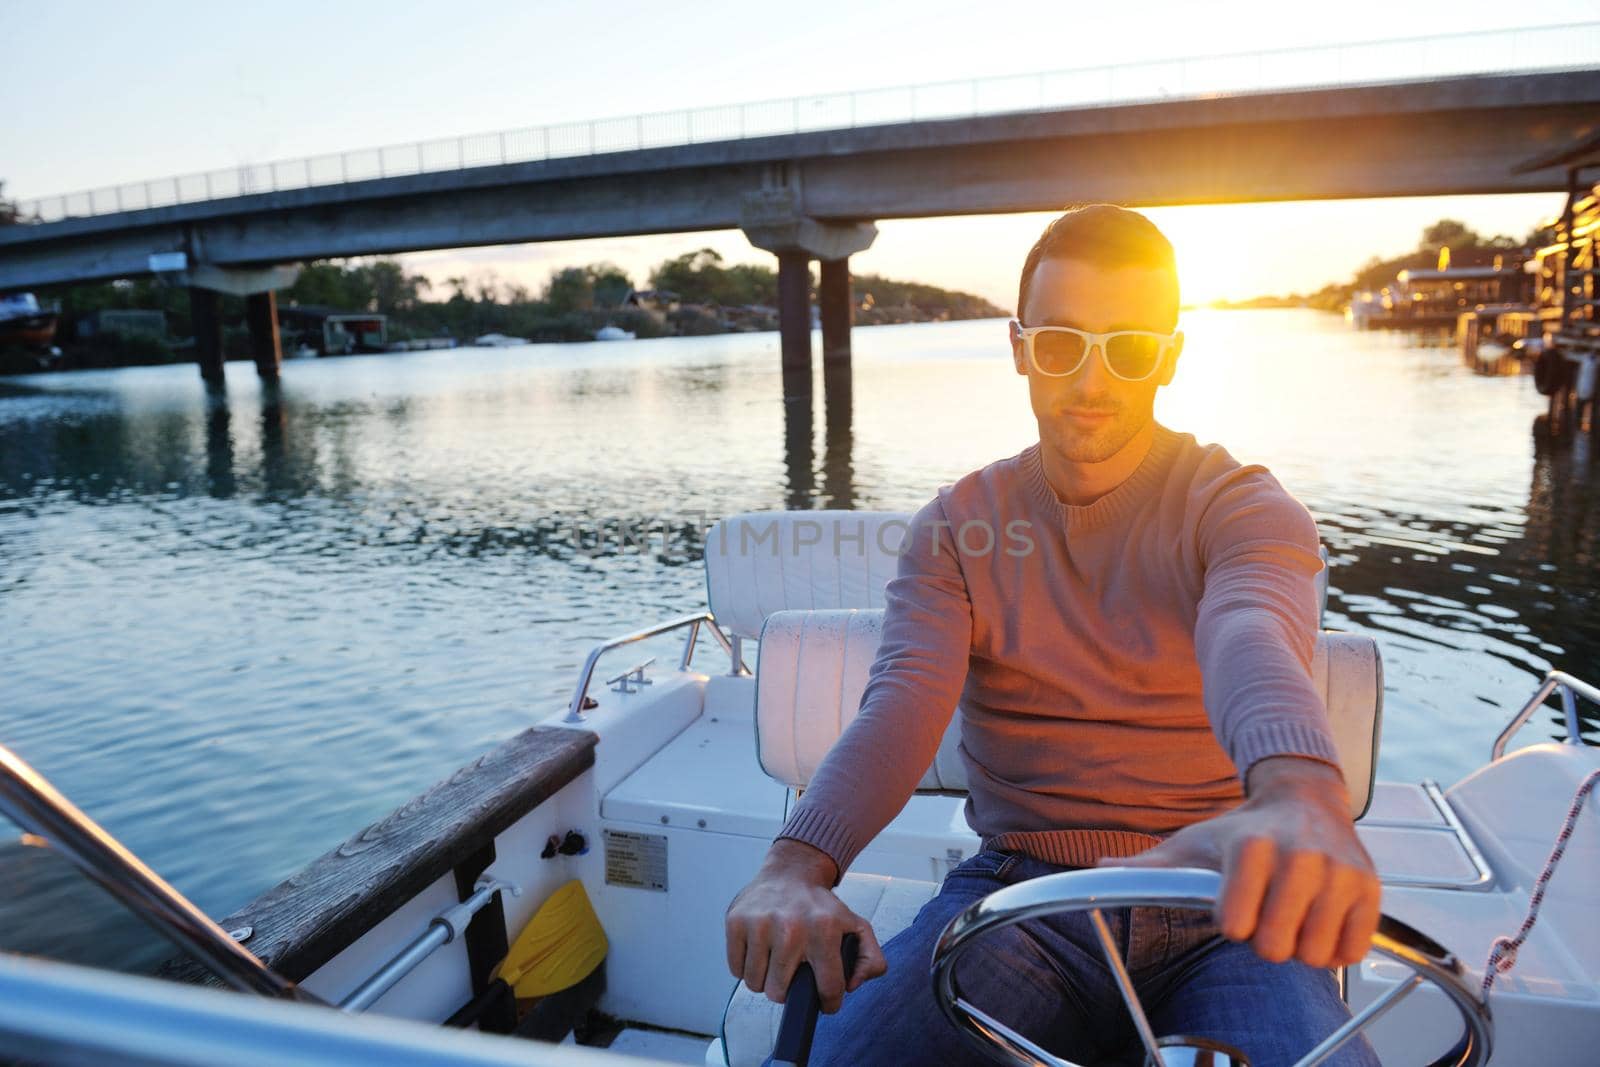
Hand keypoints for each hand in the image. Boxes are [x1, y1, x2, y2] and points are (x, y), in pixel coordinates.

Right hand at [724, 838, 887, 1012]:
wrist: (791, 872)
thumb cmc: (821, 906)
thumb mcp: (857, 927)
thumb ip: (871, 960)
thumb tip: (851, 986)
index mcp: (824, 929)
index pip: (827, 988)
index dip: (829, 1002)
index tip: (826, 999)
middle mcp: (790, 926)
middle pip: (779, 992)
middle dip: (789, 990)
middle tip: (794, 972)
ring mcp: (760, 923)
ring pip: (755, 984)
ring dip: (765, 980)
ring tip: (777, 961)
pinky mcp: (736, 921)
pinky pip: (736, 969)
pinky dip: (747, 967)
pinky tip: (761, 951)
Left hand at [1104, 756, 1380, 968]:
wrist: (1303, 798)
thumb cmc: (1241, 831)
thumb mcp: (1193, 843)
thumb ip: (1150, 866)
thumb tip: (1097, 869)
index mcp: (1251, 846)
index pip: (1235, 924)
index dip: (1231, 923)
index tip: (1233, 905)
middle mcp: (1301, 855)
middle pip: (1275, 947)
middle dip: (1264, 939)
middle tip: (1266, 913)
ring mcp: (1341, 872)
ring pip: (1315, 953)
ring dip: (1300, 945)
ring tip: (1293, 914)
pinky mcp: (1371, 889)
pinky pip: (1352, 951)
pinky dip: (1334, 947)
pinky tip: (1320, 919)